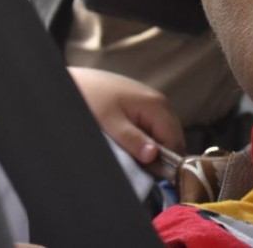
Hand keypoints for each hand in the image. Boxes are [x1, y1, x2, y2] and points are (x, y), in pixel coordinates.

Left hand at [68, 66, 184, 163]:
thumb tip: (153, 156)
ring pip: (164, 131)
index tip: (150, 172)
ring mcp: (153, 100)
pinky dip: (147, 136)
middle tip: (140, 163)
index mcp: (157, 105)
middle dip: (161, 152)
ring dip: (153, 145)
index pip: (175, 140)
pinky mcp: (144, 102)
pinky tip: (130, 139)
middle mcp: (160, 101)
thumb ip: (133, 140)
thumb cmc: (92, 99)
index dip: (166, 159)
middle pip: (173, 135)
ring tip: (132, 151)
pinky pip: (154, 124)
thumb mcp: (110, 123)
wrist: (78, 81)